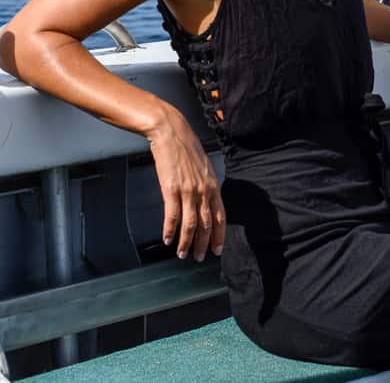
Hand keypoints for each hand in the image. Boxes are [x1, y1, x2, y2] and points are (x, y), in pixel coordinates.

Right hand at [146, 106, 225, 260]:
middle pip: (206, 224)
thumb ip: (205, 184)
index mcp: (213, 184)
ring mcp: (188, 190)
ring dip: (187, 242)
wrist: (171, 131)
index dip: (219, 234)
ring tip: (182, 254)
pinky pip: (172, 216)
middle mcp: (203, 189)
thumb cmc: (185, 146)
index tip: (217, 249)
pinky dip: (170, 230)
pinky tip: (168, 239)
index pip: (220, 215)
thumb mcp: (203, 166)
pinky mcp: (171, 189)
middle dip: (203, 244)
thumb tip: (205, 201)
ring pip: (190, 224)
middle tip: (199, 257)